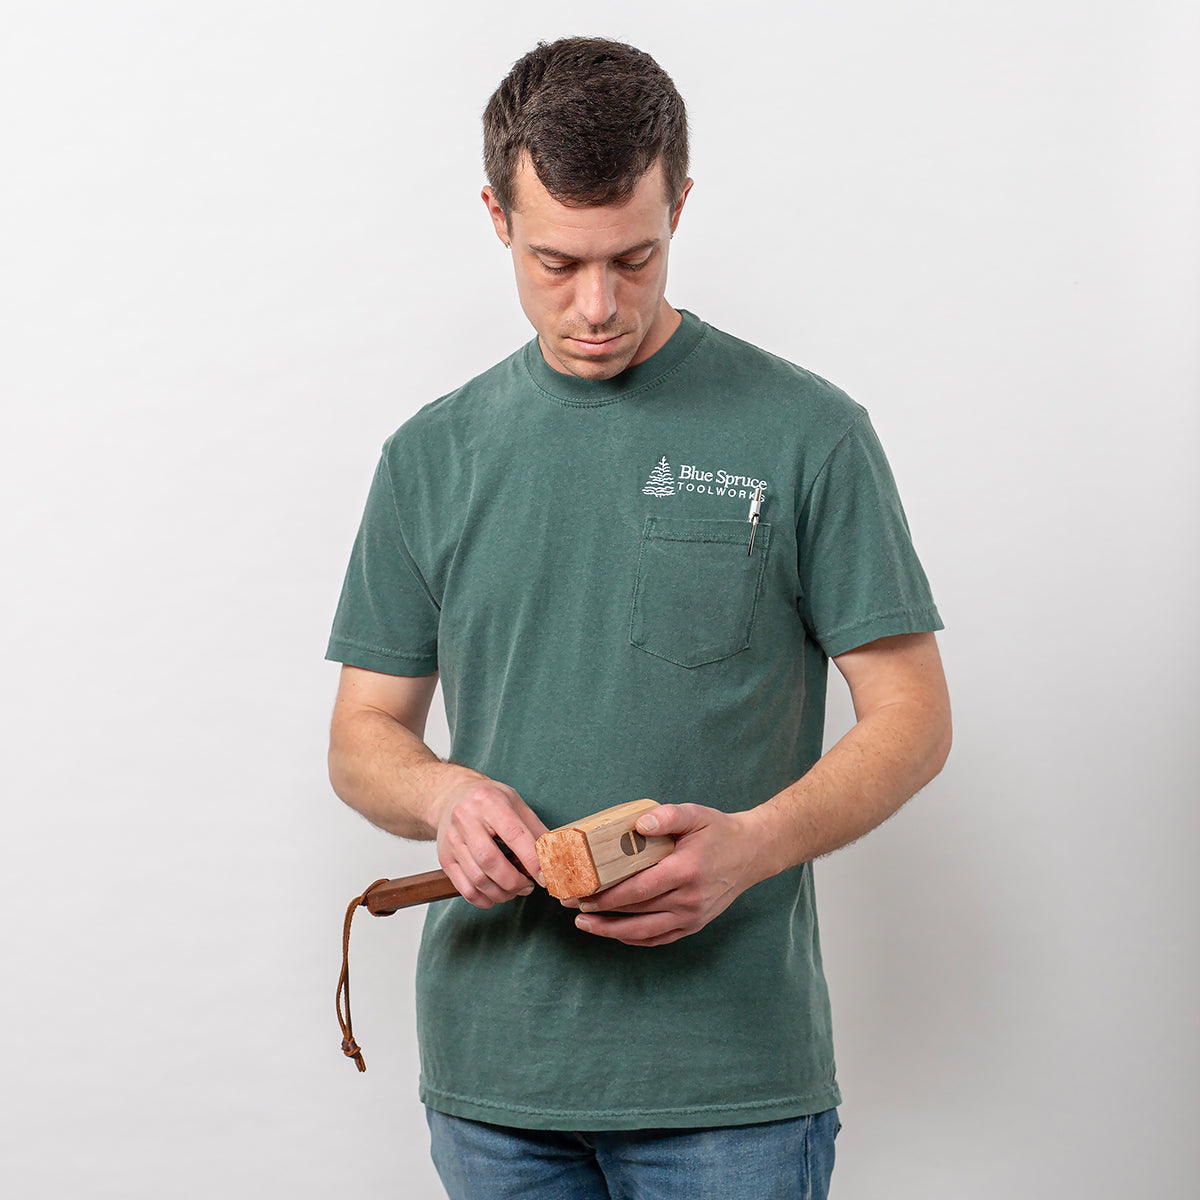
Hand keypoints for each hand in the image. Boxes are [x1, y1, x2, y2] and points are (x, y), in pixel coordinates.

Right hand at [433, 776, 549, 907]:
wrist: (452, 795)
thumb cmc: (488, 800)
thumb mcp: (515, 802)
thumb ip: (535, 828)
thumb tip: (555, 856)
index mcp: (489, 802)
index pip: (513, 834)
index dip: (531, 859)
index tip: (544, 877)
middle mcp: (466, 819)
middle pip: (490, 861)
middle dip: (514, 882)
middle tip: (528, 886)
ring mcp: (452, 840)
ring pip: (477, 879)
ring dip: (501, 893)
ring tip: (514, 890)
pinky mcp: (444, 858)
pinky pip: (464, 888)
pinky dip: (483, 899)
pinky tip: (495, 895)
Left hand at [570, 803, 772, 946]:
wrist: (752, 852)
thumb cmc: (718, 831)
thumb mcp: (695, 814)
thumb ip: (667, 816)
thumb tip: (640, 823)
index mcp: (686, 870)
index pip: (639, 888)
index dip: (607, 895)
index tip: (582, 892)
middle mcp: (689, 899)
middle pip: (636, 912)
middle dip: (600, 911)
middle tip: (570, 903)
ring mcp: (692, 916)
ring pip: (644, 932)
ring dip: (610, 931)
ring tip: (583, 923)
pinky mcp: (694, 925)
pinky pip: (659, 938)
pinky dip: (633, 939)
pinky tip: (613, 933)